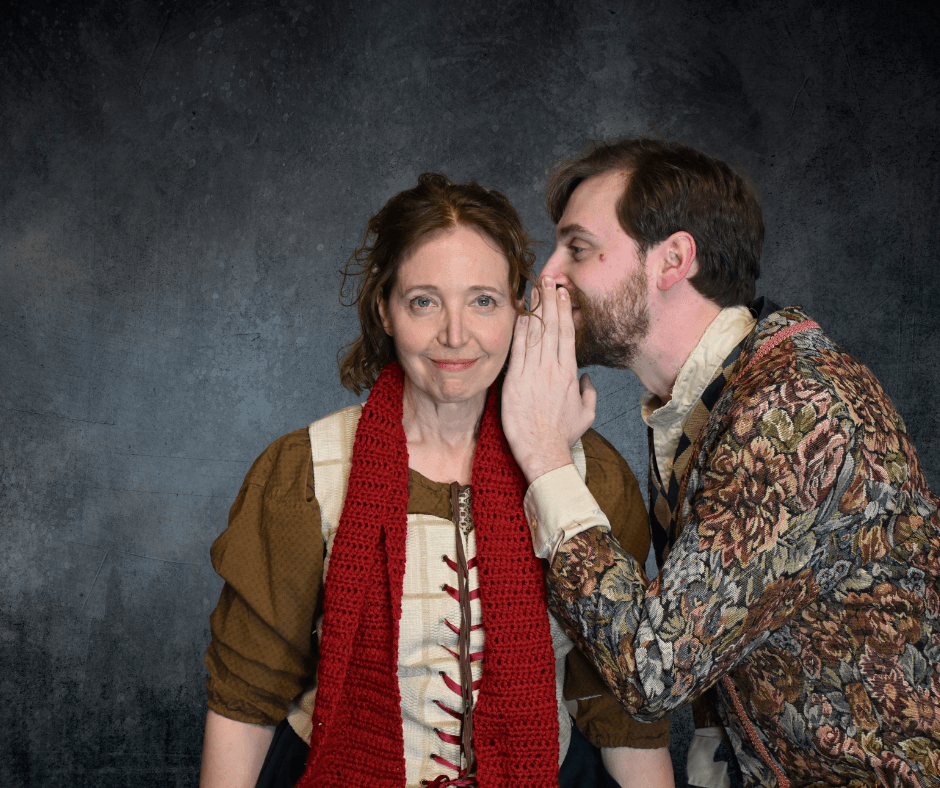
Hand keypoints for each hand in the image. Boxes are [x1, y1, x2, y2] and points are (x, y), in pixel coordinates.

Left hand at [502, 276, 596, 483]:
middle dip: (551, 301)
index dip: (565, 311)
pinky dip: (519, 329)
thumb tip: (586, 378)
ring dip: (535, 309)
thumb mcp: (586, 414)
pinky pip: (517, 349)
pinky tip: (519, 313)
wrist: (542, 451)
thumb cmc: (563, 436)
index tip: (563, 293)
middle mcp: (552, 369)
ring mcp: (532, 373)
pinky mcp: (514, 380)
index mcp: (569, 374)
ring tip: (534, 288)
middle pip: (552, 327)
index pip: (567, 335)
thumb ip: (589, 392)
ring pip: (535, 333)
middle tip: (549, 279)